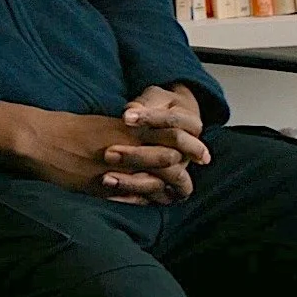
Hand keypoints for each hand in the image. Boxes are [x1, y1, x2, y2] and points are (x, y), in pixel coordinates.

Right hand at [0, 101, 190, 204]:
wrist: (40, 138)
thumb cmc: (70, 128)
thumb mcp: (106, 124)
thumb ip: (130, 133)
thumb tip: (149, 139)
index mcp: (129, 127)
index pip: (172, 134)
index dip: (191, 145)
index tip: (204, 153)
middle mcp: (126, 146)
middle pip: (170, 159)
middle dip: (187, 171)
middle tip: (196, 182)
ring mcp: (114, 168)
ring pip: (153, 180)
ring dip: (168, 189)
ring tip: (179, 195)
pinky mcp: (100, 185)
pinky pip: (130, 196)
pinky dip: (144, 200)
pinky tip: (152, 204)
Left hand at [108, 84, 210, 200]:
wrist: (171, 124)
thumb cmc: (159, 106)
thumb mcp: (156, 98)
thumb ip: (146, 104)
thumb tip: (131, 111)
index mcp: (191, 125)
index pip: (173, 121)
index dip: (149, 119)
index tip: (125, 117)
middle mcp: (189, 152)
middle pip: (168, 156)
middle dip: (137, 156)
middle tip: (108, 153)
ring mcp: (180, 172)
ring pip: (161, 182)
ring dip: (133, 181)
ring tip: (106, 178)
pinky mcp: (168, 189)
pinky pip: (152, 198)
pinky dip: (131, 197)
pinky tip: (109, 193)